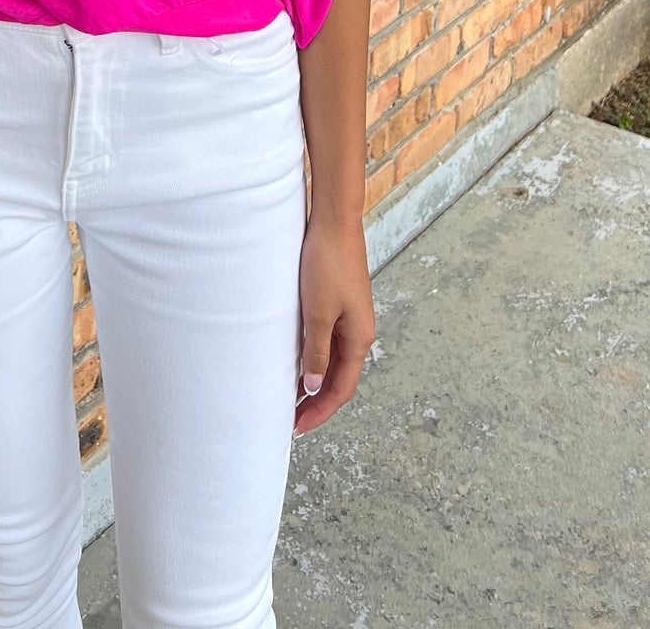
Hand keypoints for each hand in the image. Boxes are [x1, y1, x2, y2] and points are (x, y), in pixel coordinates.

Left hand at [293, 209, 374, 436]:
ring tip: (290, 399)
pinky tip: (296, 362)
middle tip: (291, 420)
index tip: (297, 428)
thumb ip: (316, 351)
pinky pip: (328, 342)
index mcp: (359, 338)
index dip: (320, 411)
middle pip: (339, 379)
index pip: (341, 389)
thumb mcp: (318, 312)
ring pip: (333, 361)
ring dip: (315, 382)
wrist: (334, 221)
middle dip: (317, 403)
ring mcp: (349, 317)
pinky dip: (314, 359)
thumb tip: (314, 388)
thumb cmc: (327, 263)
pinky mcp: (338, 303)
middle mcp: (358, 332)